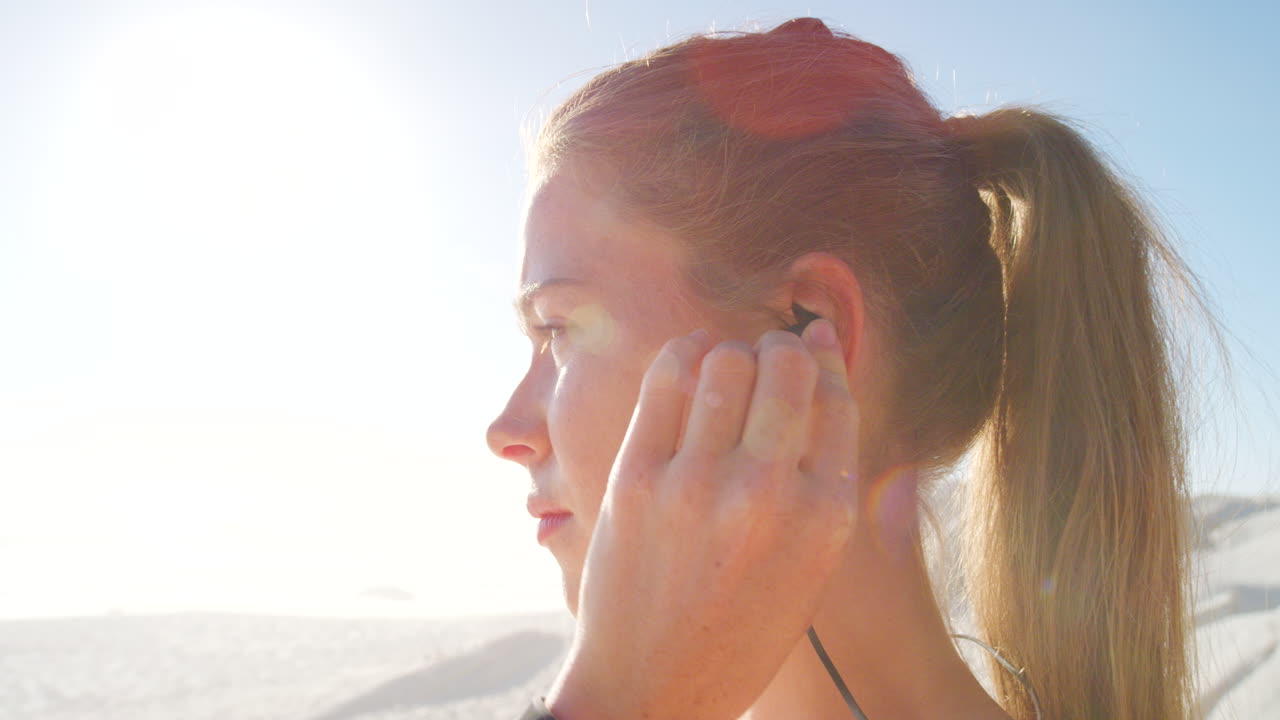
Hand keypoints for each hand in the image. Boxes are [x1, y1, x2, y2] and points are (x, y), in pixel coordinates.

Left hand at [546, 319, 859, 719]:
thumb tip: (828, 387)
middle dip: (781, 347)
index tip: (813, 339)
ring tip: (725, 363)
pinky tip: (688, 359)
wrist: (651, 686)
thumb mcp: (810, 570)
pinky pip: (667, 379)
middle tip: (767, 353)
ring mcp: (698, 483)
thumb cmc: (736, 630)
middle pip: (788, 367)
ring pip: (727, 361)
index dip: (826, 357)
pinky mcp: (636, 477)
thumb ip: (827, 485)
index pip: (837, 400)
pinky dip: (683, 354)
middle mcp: (768, 493)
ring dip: (731, 350)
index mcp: (825, 518)